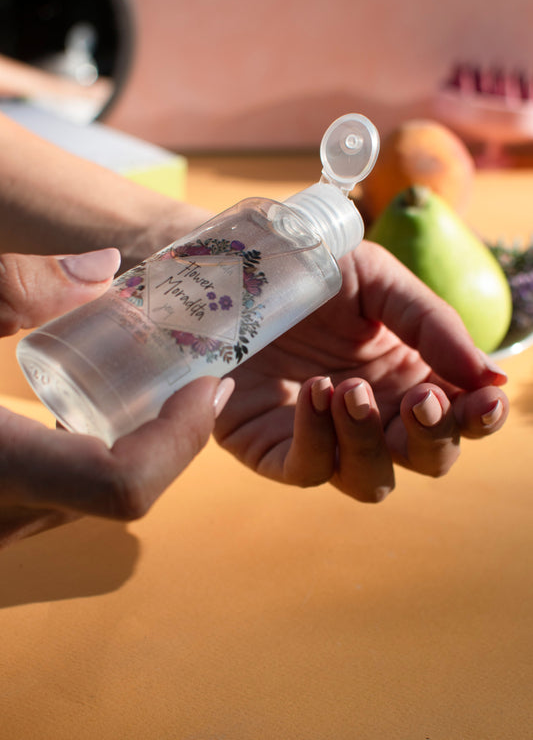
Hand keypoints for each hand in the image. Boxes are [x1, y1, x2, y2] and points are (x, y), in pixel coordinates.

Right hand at [0, 249, 232, 547]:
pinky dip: (104, 458)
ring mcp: (3, 527)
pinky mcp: (0, 515)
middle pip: (128, 491)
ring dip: (143, 448)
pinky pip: (73, 499)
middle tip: (200, 378)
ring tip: (163, 387)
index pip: (124, 484)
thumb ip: (16, 282)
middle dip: (176, 437)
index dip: (181, 439)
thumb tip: (106, 269)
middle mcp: (7, 516)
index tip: (207, 382)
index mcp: (3, 469)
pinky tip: (99, 411)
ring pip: (103, 500)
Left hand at [214, 241, 508, 501]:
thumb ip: (434, 326)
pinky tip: (315, 394)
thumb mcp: (378, 280)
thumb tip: (494, 379)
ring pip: (370, 480)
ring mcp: (322, 434)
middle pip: (425, 460)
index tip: (486, 398)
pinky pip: (307, 469)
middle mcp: (371, 413)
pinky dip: (319, 442)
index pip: (459, 418)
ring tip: (348, 388)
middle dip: (432, 438)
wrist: (233, 264)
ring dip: (371, 443)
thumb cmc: (308, 270)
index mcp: (406, 377)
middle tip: (420, 399)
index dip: (479, 419)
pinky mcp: (270, 445)